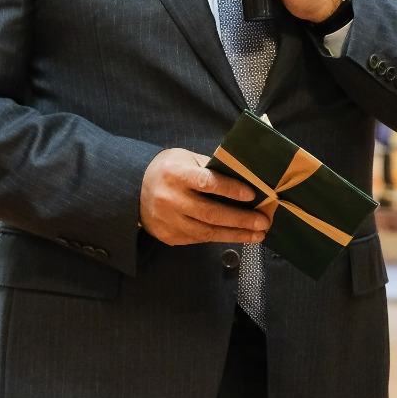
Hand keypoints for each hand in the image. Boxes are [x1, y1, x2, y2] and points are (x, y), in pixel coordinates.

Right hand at [139, 148, 269, 246]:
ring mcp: (168, 221)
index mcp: (176, 174)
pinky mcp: (169, 236)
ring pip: (206, 232)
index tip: (252, 195)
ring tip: (257, 235)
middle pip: (210, 213)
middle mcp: (170, 199)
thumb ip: (211, 167)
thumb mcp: (186, 158)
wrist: (133, 189)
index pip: (207, 182)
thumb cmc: (168, 169)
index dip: (231, 189)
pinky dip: (219, 237)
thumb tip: (244, 176)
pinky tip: (236, 235)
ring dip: (235, 234)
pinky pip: (198, 239)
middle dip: (240, 219)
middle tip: (263, 222)